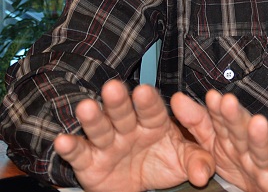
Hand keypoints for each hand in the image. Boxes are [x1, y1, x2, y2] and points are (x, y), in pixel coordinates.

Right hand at [53, 80, 214, 191]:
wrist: (141, 185)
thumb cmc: (164, 161)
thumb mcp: (185, 160)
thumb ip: (197, 161)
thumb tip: (203, 175)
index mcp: (155, 121)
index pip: (153, 109)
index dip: (148, 101)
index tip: (145, 91)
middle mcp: (129, 127)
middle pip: (124, 112)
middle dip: (119, 101)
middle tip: (114, 87)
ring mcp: (108, 143)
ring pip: (101, 128)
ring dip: (93, 118)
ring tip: (86, 107)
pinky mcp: (90, 162)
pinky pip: (80, 153)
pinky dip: (71, 147)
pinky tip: (63, 139)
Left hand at [173, 90, 267, 191]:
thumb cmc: (246, 161)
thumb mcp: (218, 144)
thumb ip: (198, 123)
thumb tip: (176, 98)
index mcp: (233, 140)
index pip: (223, 122)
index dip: (217, 111)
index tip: (211, 96)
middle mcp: (251, 149)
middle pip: (242, 132)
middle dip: (235, 117)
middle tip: (228, 101)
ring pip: (263, 151)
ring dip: (260, 138)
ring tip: (258, 123)